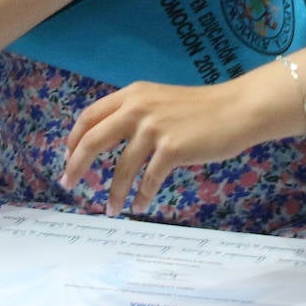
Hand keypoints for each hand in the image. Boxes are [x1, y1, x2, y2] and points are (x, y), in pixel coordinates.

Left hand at [60, 80, 252, 210]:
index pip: (89, 116)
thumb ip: (135, 113)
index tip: (68, 157)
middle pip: (94, 140)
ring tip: (110, 210)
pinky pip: (149, 179)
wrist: (237, 109)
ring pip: (122, 167)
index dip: (75, 138)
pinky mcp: (172, 149)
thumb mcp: (158, 100)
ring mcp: (154, 129)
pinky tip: (139, 207)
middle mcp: (137, 108)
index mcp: (131, 95)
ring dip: (114, 192)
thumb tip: (109, 136)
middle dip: (77, 164)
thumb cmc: (201, 108)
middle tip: (68, 183)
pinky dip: (142, 196)